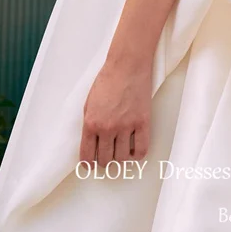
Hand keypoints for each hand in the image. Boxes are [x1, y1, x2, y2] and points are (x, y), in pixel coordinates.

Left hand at [80, 50, 151, 164]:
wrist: (127, 66)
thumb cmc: (107, 80)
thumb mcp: (89, 103)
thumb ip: (89, 124)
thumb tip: (91, 142)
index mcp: (91, 123)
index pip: (87, 156)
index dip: (88, 164)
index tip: (90, 165)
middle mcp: (108, 128)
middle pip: (105, 160)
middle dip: (104, 160)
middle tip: (107, 155)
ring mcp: (126, 126)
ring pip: (122, 158)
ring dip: (120, 158)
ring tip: (120, 151)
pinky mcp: (143, 122)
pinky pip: (141, 149)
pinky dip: (136, 155)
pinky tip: (133, 151)